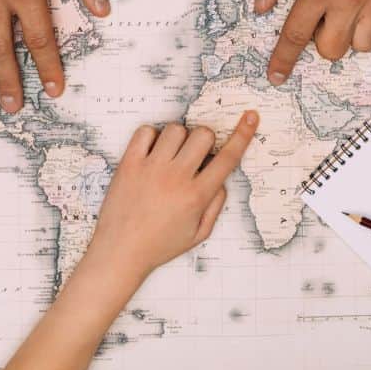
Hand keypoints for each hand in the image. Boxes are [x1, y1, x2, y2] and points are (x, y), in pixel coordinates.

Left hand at [85, 111, 259, 281]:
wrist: (120, 252)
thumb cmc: (159, 245)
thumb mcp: (198, 234)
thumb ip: (216, 205)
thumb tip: (222, 180)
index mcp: (196, 196)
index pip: (227, 157)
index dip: (243, 134)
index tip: (250, 117)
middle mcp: (175, 178)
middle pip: (203, 134)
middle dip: (205, 140)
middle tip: (196, 155)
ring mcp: (151, 168)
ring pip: (176, 129)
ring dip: (179, 138)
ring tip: (171, 157)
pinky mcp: (129, 164)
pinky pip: (145, 131)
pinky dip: (151, 136)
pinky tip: (152, 153)